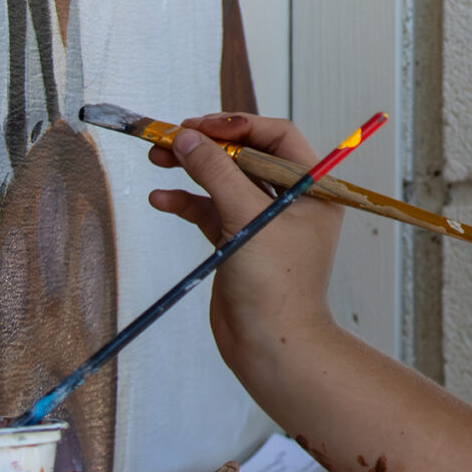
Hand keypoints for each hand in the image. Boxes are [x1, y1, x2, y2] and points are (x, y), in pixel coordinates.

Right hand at [146, 114, 343, 375]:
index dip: (238, 125)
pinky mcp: (238, 242)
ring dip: (192, 170)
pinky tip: (162, 198)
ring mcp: (263, 221)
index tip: (200, 126)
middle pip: (246, 156)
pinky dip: (187, 202)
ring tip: (158, 159)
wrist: (270, 346)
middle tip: (172, 137)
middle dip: (208, 145)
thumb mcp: (246, 218)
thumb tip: (187, 137)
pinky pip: (210, 211)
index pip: (276, 137)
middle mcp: (291, 200)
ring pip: (224, 181)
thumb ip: (216, 173)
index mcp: (312, 187)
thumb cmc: (276, 284)